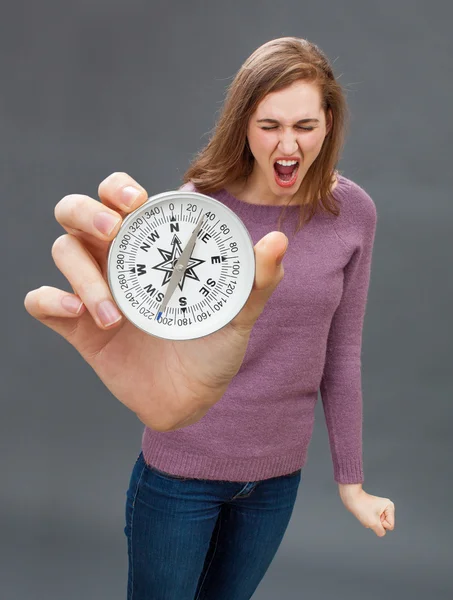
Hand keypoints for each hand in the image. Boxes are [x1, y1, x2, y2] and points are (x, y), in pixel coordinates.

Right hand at [24, 172, 288, 431]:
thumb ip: (258, 279)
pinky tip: (75, 313)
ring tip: (115, 313)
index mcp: (152, 247)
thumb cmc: (215, 347)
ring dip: (81, 274)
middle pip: (77, 212)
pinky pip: (42, 302)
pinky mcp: (76, 326)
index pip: (121, 197)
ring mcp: (94, 290)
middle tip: (114, 233)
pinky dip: (49, 300)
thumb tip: (278, 241)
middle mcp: (118, 260)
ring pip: (63, 251)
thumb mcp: (240, 312)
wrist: (191, 399)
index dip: (119, 188)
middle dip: (87, 212)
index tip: (139, 201)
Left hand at [340, 487, 395, 536]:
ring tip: (365, 513)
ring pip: (378, 525)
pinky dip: (368, 521)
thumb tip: (381, 532)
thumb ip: (381, 532)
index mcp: (390, 507)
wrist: (350, 498)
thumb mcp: (373, 523)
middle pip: (385, 526)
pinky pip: (373, 522)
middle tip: (369, 514)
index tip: (374, 515)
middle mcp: (386, 508)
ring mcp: (380, 509)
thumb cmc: (362, 507)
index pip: (390, 526)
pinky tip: (363, 514)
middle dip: (375, 524)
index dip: (381, 524)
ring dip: (371, 523)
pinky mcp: (373, 511)